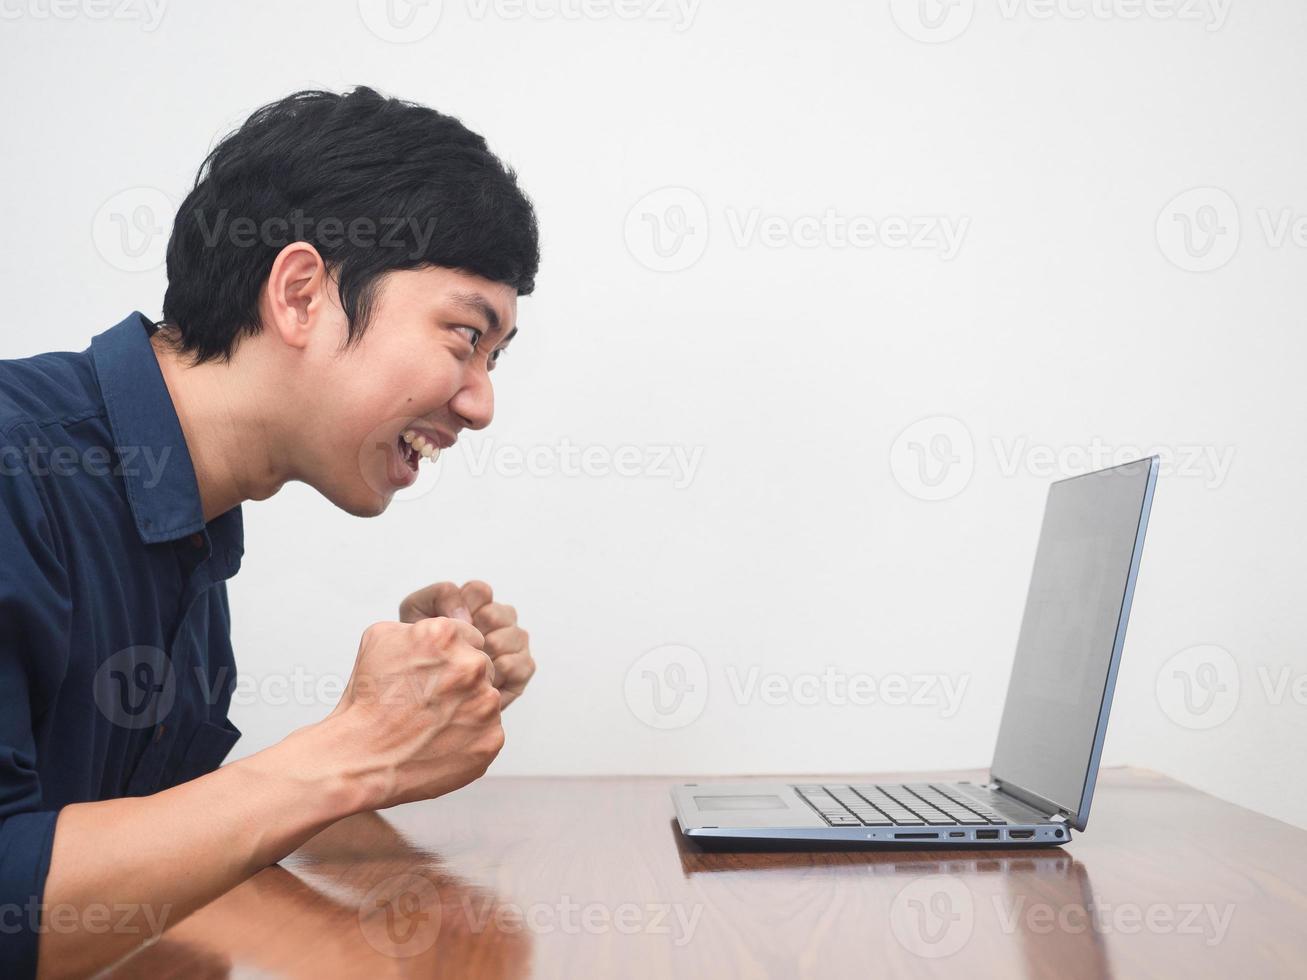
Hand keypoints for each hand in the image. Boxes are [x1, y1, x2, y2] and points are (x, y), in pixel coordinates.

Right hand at [328, 617, 504, 807]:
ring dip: (467, 706)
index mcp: (445, 636)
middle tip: (430, 700)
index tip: (432, 672)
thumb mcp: (379, 640)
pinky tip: (442, 740)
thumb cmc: (366, 704)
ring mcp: (485, 704)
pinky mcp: (491, 738)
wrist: (362, 759)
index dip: (449, 655)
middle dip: (461, 679)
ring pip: (486, 698)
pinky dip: (470, 736)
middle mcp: (471, 666)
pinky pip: (489, 730)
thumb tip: (437, 627)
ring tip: (433, 722)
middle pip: (481, 665)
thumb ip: (417, 626)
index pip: (469, 635)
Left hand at [400, 580, 535, 708]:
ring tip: (467, 668)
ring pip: (513, 637)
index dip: (463, 608)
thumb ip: (439, 595)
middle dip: (474, 633)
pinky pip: (519, 664)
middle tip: (457, 651)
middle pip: (498, 614)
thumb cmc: (419, 649)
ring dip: (487, 654)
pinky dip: (499, 672)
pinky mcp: (522, 670)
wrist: (420, 690)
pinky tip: (481, 680)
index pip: (480, 591)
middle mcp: (500, 619)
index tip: (448, 625)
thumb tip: (468, 616)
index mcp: (476, 603)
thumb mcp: (416, 612)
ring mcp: (514, 643)